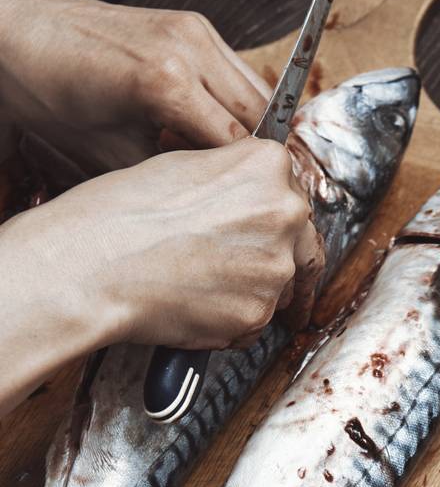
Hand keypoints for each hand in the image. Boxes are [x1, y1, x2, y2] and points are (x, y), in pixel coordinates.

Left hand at [0, 0, 270, 172]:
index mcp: (167, 84)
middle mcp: (190, 49)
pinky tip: (219, 131)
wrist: (23, 30)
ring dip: (258, 129)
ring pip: (260, 93)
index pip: (240, 146)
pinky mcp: (195, 25)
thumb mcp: (106, 155)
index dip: (246, 181)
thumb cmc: (51, 93)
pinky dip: (240, 105)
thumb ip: (167, 175)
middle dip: (261, 156)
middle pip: (263, 116)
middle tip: (250, 191)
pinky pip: (239, 74)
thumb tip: (213, 197)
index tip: (247, 207)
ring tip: (237, 164)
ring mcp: (196, 31)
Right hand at [0, 141, 316, 413]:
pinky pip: (255, 321)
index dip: (272, 213)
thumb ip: (233, 180)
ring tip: (200, 286)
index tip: (266, 227)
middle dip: (273, 253)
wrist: (94, 264)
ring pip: (278, 284)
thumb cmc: (121, 213)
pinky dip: (232, 320)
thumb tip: (247, 197)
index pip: (289, 191)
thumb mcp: (183, 166)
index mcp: (267, 166)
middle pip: (298, 240)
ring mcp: (276, 267)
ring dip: (252, 288)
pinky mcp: (258, 313)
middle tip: (243, 266)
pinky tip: (194, 307)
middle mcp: (285, 213)